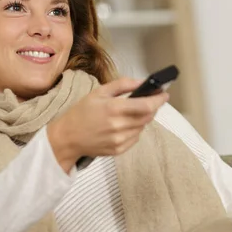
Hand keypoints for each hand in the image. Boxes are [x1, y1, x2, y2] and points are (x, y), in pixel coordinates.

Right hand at [48, 77, 168, 170]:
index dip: (159, 99)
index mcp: (114, 108)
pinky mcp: (119, 149)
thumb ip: (123, 85)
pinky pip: (136, 137)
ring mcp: (120, 140)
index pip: (148, 105)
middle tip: (147, 100)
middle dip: (152, 107)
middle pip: (149, 116)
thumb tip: (142, 82)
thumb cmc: (81, 113)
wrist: (68, 138)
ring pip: (143, 126)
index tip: (164, 94)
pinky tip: (122, 125)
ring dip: (142, 118)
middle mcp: (119, 126)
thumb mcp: (99, 92)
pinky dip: (134, 129)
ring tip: (128, 113)